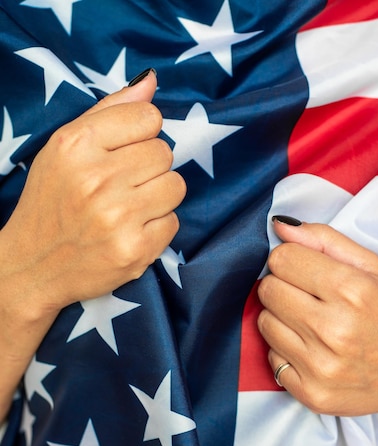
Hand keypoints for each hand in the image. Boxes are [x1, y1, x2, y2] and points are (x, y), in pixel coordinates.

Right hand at [0, 70, 185, 320]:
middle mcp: (97, 179)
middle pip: (165, 152)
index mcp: (76, 145)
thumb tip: (150, 81)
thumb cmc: (51, 202)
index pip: (148, 117)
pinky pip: (173, 222)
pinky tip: (131, 231)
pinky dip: (157, 227)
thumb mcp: (64, 148)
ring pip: (175, 186)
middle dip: (149, 168)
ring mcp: (118, 217)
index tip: (124, 152)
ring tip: (130, 208)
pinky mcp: (135, 250)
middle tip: (123, 186)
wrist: (34, 266)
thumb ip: (108, 111)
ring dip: (158, 196)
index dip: (141, 135)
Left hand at [257, 219, 377, 424]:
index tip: (302, 269)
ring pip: (264, 323)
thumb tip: (280, 225)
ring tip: (309, 322)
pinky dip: (285, 350)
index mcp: (352, 290)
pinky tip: (310, 348)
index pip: (282, 259)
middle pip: (268, 289)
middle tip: (306, 296)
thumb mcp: (372, 268)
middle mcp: (333, 329)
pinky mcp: (311, 392)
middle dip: (282, 286)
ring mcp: (320, 365)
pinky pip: (271, 358)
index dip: (289, 260)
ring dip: (281, 318)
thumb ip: (325, 240)